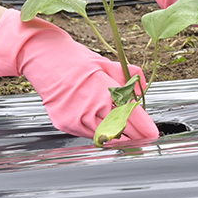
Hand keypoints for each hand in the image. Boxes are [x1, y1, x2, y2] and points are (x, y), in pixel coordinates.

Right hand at [0, 9, 158, 141]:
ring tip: (123, 130)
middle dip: (134, 135)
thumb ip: (129, 77)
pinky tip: (99, 121)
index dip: (144, 128)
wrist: (45, 60)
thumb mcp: (107, 63)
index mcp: (105, 91)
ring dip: (115, 135)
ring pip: (104, 137)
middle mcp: (91, 108)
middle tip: (142, 136)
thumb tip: (142, 89)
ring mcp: (76, 119)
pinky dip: (97, 131)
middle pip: (120, 132)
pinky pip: (87, 134)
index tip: (152, 133)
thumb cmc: (76, 60)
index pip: (131, 117)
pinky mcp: (65, 124)